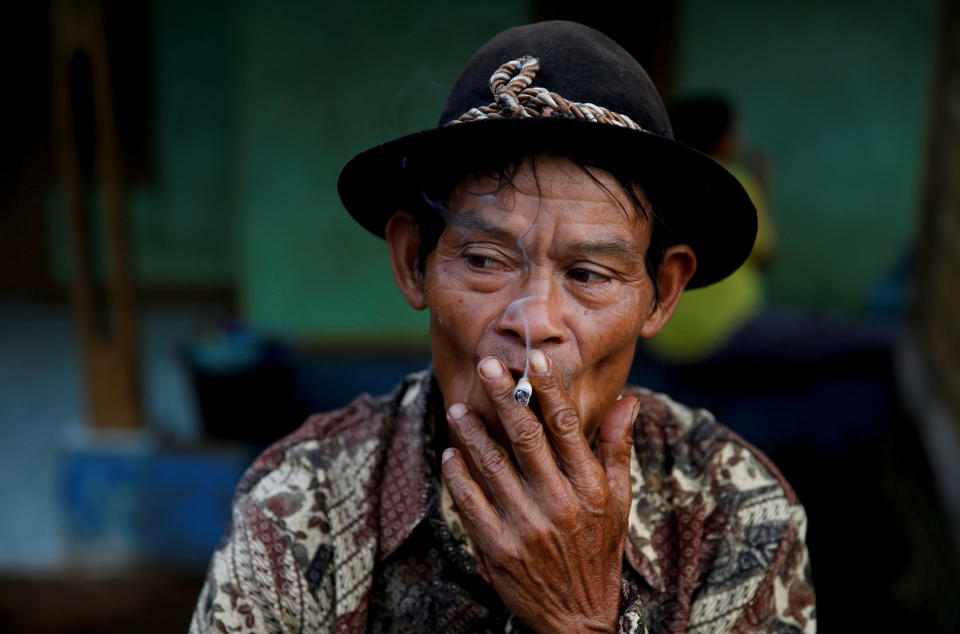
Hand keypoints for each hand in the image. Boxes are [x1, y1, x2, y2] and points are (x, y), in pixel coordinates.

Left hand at [441, 350, 637, 632]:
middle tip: (486, 364)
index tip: (534, 358)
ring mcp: (527, 527)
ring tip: (458, 407)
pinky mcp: (498, 549)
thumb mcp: (619, 501)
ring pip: (493, 467)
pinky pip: (471, 504)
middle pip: (527, 438)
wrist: (578, 618)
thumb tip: (628, 400)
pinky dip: (458, 477)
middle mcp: (560, 503)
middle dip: (505, 398)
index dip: (549, 388)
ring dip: (473, 434)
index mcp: (590, 487)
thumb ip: (617, 448)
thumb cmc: (599, 550)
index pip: (567, 426)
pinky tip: (450, 456)